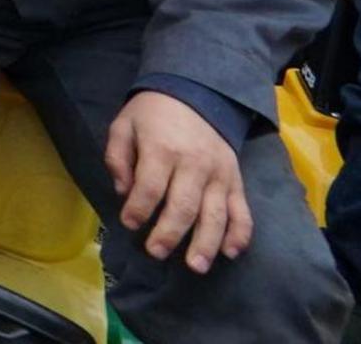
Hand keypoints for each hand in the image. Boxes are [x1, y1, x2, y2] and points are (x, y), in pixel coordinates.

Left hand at [108, 90, 252, 273]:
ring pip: (215, 214)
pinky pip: (242, 210)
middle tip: (156, 252)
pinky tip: (230, 252)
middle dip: (169, 233)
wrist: (198, 94)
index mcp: (162, 148)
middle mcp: (194, 164)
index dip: (138, 209)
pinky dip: (239, 233)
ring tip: (195, 266)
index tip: (128, 224)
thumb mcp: (124, 125)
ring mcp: (219, 174)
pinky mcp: (236, 180)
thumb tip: (123, 191)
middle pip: (183, 205)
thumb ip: (117, 157)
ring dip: (205, 242)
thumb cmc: (153, 114)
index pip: (150, 186)